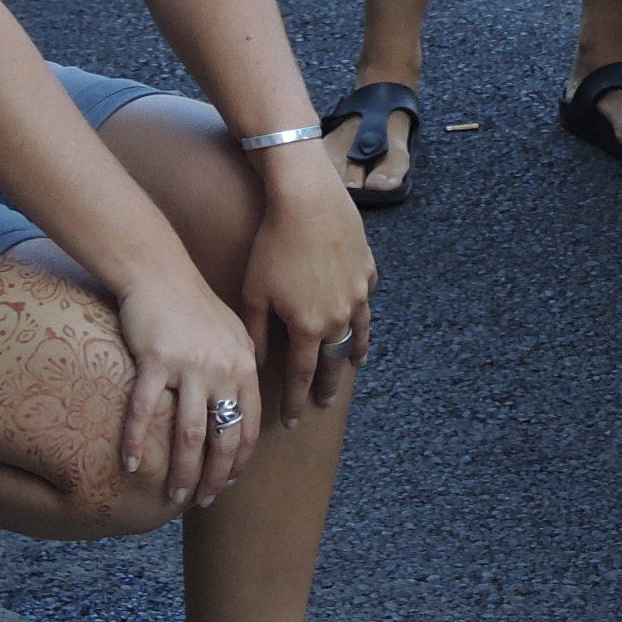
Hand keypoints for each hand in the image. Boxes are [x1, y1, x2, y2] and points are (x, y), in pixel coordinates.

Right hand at [111, 272, 268, 507]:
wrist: (160, 273)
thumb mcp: (234, 333)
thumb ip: (243, 367)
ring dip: (182, 470)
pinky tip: (132, 465)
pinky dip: (137, 442)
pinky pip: (146, 411)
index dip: (240, 460)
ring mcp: (190, 367)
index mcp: (245, 366)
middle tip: (201, 500)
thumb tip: (243, 403)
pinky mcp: (156, 361)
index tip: (227, 483)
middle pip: (224, 437)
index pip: (250, 425)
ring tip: (174, 494)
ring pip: (189, 434)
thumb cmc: (194, 306)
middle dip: (215, 476)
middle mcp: (223, 370)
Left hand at [241, 143, 376, 428]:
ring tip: (353, 367)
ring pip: (358, 333)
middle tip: (323, 403)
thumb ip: (256, 332)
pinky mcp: (368, 269)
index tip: (294, 421)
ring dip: (353, 354)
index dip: (296, 401)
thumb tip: (256, 362)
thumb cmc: (273, 244)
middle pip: (334, 361)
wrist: (307, 200)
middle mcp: (339, 316)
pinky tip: (360, 317)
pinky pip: (367, 300)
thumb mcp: (254, 292)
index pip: (302, 376)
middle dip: (327, 385)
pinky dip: (363, 315)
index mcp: (308, 327)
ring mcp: (358, 293)